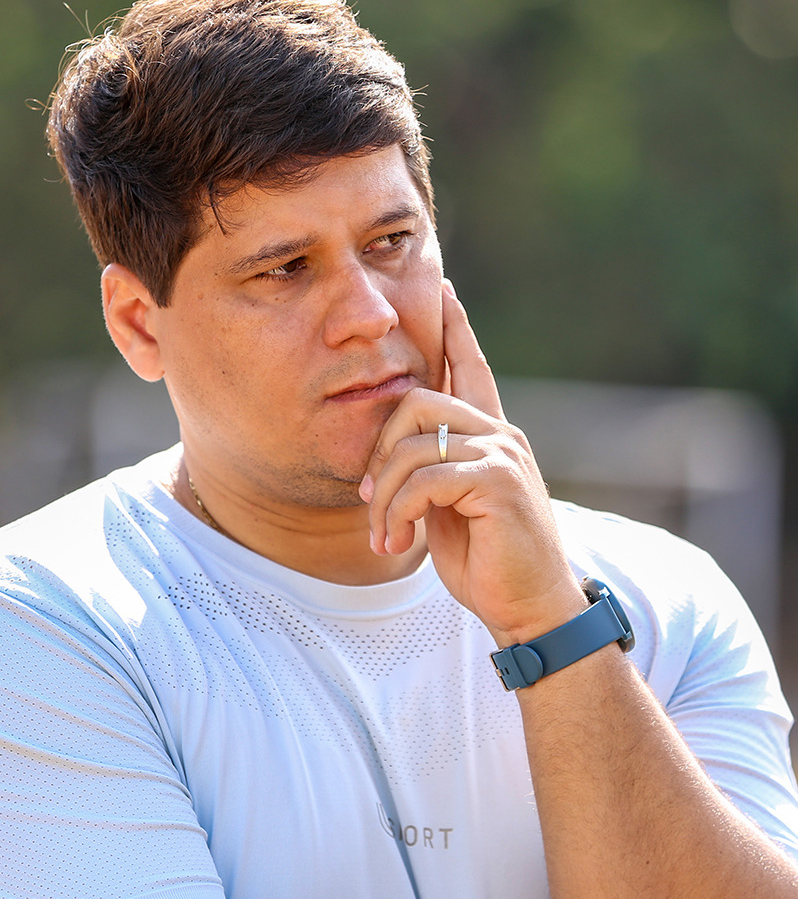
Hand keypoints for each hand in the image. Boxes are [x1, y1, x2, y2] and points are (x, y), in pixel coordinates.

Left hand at [359, 280, 583, 643]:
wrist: (530, 608)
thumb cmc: (486, 560)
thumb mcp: (449, 508)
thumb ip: (431, 471)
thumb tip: (394, 455)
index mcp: (490, 436)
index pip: (470, 368)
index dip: (456, 330)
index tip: (445, 290)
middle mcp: (500, 435)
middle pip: (416, 401)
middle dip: (378, 450)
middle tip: (366, 498)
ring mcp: (502, 454)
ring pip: (412, 446)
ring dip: (382, 497)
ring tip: (383, 535)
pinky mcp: (498, 481)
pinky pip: (424, 480)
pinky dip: (398, 513)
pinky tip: (397, 543)